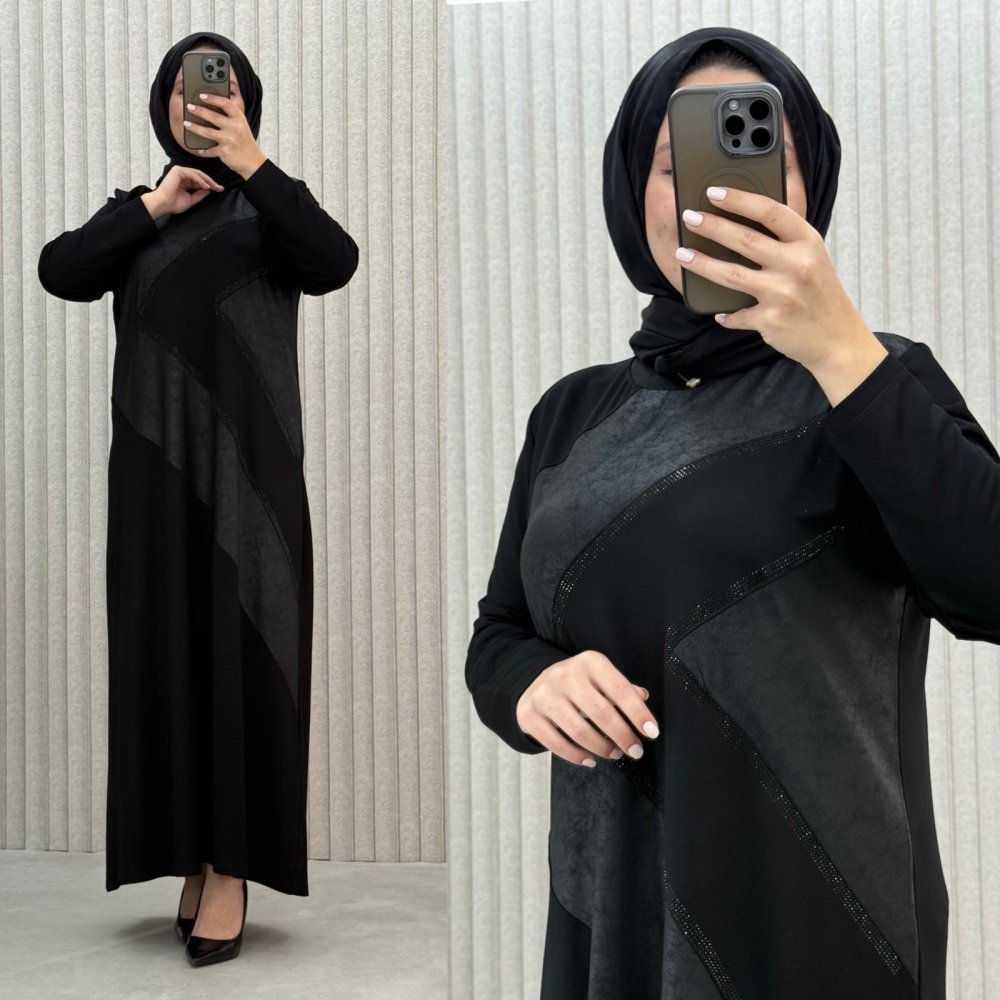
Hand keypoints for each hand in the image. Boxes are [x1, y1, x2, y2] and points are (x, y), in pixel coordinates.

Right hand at [141, 166, 222, 218]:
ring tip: (214, 187)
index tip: (218, 190)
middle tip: (219, 187)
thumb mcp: (191, 199)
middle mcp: (182, 175)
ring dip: (207, 180)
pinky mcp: (178, 170)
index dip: (209, 185)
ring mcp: (180, 171)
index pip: (199, 181)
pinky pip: (193, 174)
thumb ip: (200, 194)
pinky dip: (200, 180)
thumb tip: (209, 190)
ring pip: (197, 174)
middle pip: (200, 176)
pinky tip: (206, 186)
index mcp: (185, 181)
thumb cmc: (174, 203)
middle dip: (211, 182)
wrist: (164, 204)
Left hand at [182, 93, 266, 179]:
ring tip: (186, 123)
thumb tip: (210, 110)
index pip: (225, 103)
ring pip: (207, 132)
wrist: (254, 162)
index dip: (213, 98)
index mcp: (239, 119)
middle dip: (199, 111)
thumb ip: (231, 118)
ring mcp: (229, 140)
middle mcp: (234, 128)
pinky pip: (210, 150)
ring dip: (195, 127)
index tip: (202, 95)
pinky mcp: (224, 151)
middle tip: (189, 107)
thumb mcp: (242, 126)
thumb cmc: (246, 143)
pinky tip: (200, 150)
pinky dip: (204, 151)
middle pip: (213, 117)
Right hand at [515, 650, 658, 766]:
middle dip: (622, 736)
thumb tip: (643, 698)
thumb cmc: (576, 683)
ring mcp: (545, 695)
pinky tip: (590, 759)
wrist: (534, 683)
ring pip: (579, 731)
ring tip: (614, 754)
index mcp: (589, 662)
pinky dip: (576, 756)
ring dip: (601, 748)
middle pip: (600, 712)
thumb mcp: (600, 676)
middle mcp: (565, 675)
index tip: (651, 732)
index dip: (638, 713)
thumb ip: (621, 688)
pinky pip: (556, 743)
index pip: (619, 688)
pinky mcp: (530, 715)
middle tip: (635, 750)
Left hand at [675, 186, 887, 396]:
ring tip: (682, 253)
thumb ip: (785, 240)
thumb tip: (741, 221)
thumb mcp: (813, 257)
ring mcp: (782, 294)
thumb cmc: (820, 293)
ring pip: (731, 274)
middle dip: (712, 226)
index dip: (739, 200)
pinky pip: (736, 315)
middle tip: (688, 217)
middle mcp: (796, 265)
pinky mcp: (770, 320)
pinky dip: (726, 315)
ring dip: (702, 263)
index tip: (714, 193)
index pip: (770, 212)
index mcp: (807, 242)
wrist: (838, 339)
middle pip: (744, 240)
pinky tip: (718, 313)